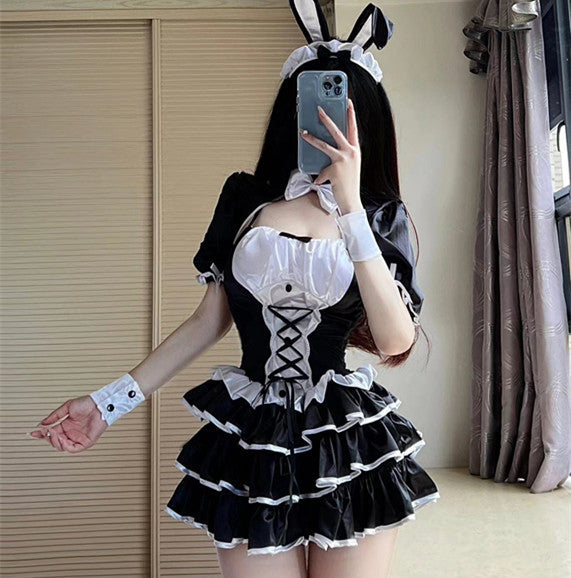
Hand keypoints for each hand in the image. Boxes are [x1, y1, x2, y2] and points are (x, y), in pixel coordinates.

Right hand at [27, 395, 107, 453]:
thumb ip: (54, 417)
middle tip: (45, 431)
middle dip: (48, 437)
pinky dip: (65, 445)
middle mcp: (71, 433)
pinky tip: (61, 438)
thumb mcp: (67, 408)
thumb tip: (42, 424)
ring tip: (53, 433)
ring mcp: (78, 438)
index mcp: (66, 426)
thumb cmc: (87, 403)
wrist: (100, 404)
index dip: (42, 434)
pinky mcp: (86, 442)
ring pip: (62, 447)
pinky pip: (73, 448)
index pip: (51, 433)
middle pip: (55, 441)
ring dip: (55, 441)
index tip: (33, 432)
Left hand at [299, 98, 362, 214]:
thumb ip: (339, 156)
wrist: (351, 200)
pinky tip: (321, 182)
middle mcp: (351, 153)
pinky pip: (322, 170)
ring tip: (303, 132)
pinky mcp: (335, 169)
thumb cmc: (348, 184)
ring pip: (324, 146)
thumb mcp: (347, 166)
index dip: (351, 114)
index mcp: (356, 150)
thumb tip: (325, 149)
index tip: (348, 102)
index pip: (353, 128)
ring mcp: (343, 160)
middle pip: (337, 131)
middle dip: (326, 119)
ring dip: (312, 138)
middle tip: (319, 110)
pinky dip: (321, 177)